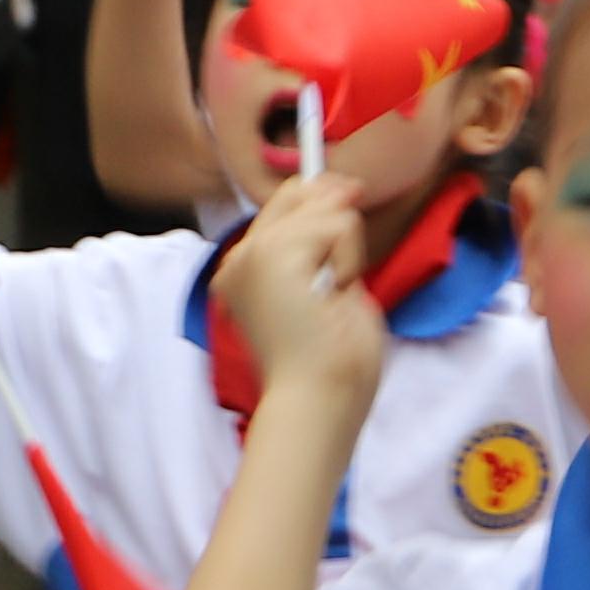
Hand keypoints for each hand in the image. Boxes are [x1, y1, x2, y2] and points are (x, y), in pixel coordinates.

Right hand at [220, 172, 397, 413]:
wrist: (318, 401)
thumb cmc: (331, 364)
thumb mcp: (331, 289)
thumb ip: (327, 244)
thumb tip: (341, 187)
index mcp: (246, 272)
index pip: (284, 206)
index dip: (323, 203)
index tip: (347, 212)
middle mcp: (239, 260)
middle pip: (298, 193)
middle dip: (336, 224)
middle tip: (338, 282)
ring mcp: (252, 255)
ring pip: (324, 208)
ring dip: (347, 252)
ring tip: (330, 301)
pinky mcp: (272, 256)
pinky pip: (336, 224)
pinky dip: (350, 258)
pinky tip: (333, 296)